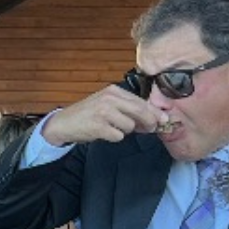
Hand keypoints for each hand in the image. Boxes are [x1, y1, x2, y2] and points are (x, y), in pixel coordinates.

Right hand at [43, 86, 169, 145]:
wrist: (63, 123)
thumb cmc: (87, 115)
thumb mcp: (106, 104)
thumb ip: (126, 108)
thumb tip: (151, 119)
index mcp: (113, 91)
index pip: (140, 101)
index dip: (154, 112)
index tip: (164, 119)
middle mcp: (109, 99)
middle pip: (140, 111)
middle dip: (149, 122)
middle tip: (153, 129)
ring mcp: (104, 112)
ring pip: (129, 126)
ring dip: (125, 131)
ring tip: (112, 128)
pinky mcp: (99, 126)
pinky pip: (118, 136)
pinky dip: (114, 137)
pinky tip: (104, 133)